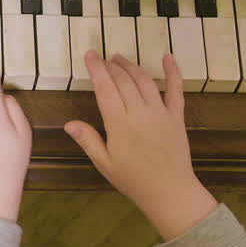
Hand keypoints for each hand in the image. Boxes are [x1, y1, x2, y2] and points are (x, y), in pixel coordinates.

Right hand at [65, 52, 216, 240]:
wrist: (169, 191)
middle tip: (102, 58)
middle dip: (110, 66)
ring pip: (144, 80)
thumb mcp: (104, 163)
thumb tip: (69, 123)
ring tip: (120, 58)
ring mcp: (160, 112)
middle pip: (123, 80)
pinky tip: (168, 56)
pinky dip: (173, 71)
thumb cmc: (133, 179)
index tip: (89, 55)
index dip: (96, 69)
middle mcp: (139, 112)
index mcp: (119, 123)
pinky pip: (176, 89)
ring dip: (131, 66)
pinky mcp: (176, 116)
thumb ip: (88, 140)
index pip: (105, 88)